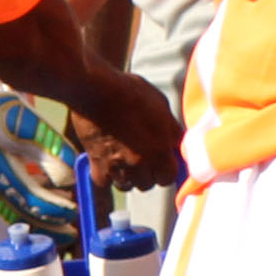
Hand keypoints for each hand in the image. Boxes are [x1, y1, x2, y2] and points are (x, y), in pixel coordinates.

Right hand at [67, 74, 185, 193]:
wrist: (97, 90)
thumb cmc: (130, 93)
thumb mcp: (162, 106)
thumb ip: (172, 130)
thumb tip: (178, 144)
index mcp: (159, 150)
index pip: (168, 178)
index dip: (165, 169)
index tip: (161, 160)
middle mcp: (140, 164)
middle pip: (147, 184)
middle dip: (147, 173)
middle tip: (141, 156)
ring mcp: (118, 167)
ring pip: (126, 185)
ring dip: (127, 176)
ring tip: (124, 158)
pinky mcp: (97, 165)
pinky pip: (104, 182)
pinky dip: (106, 175)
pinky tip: (106, 160)